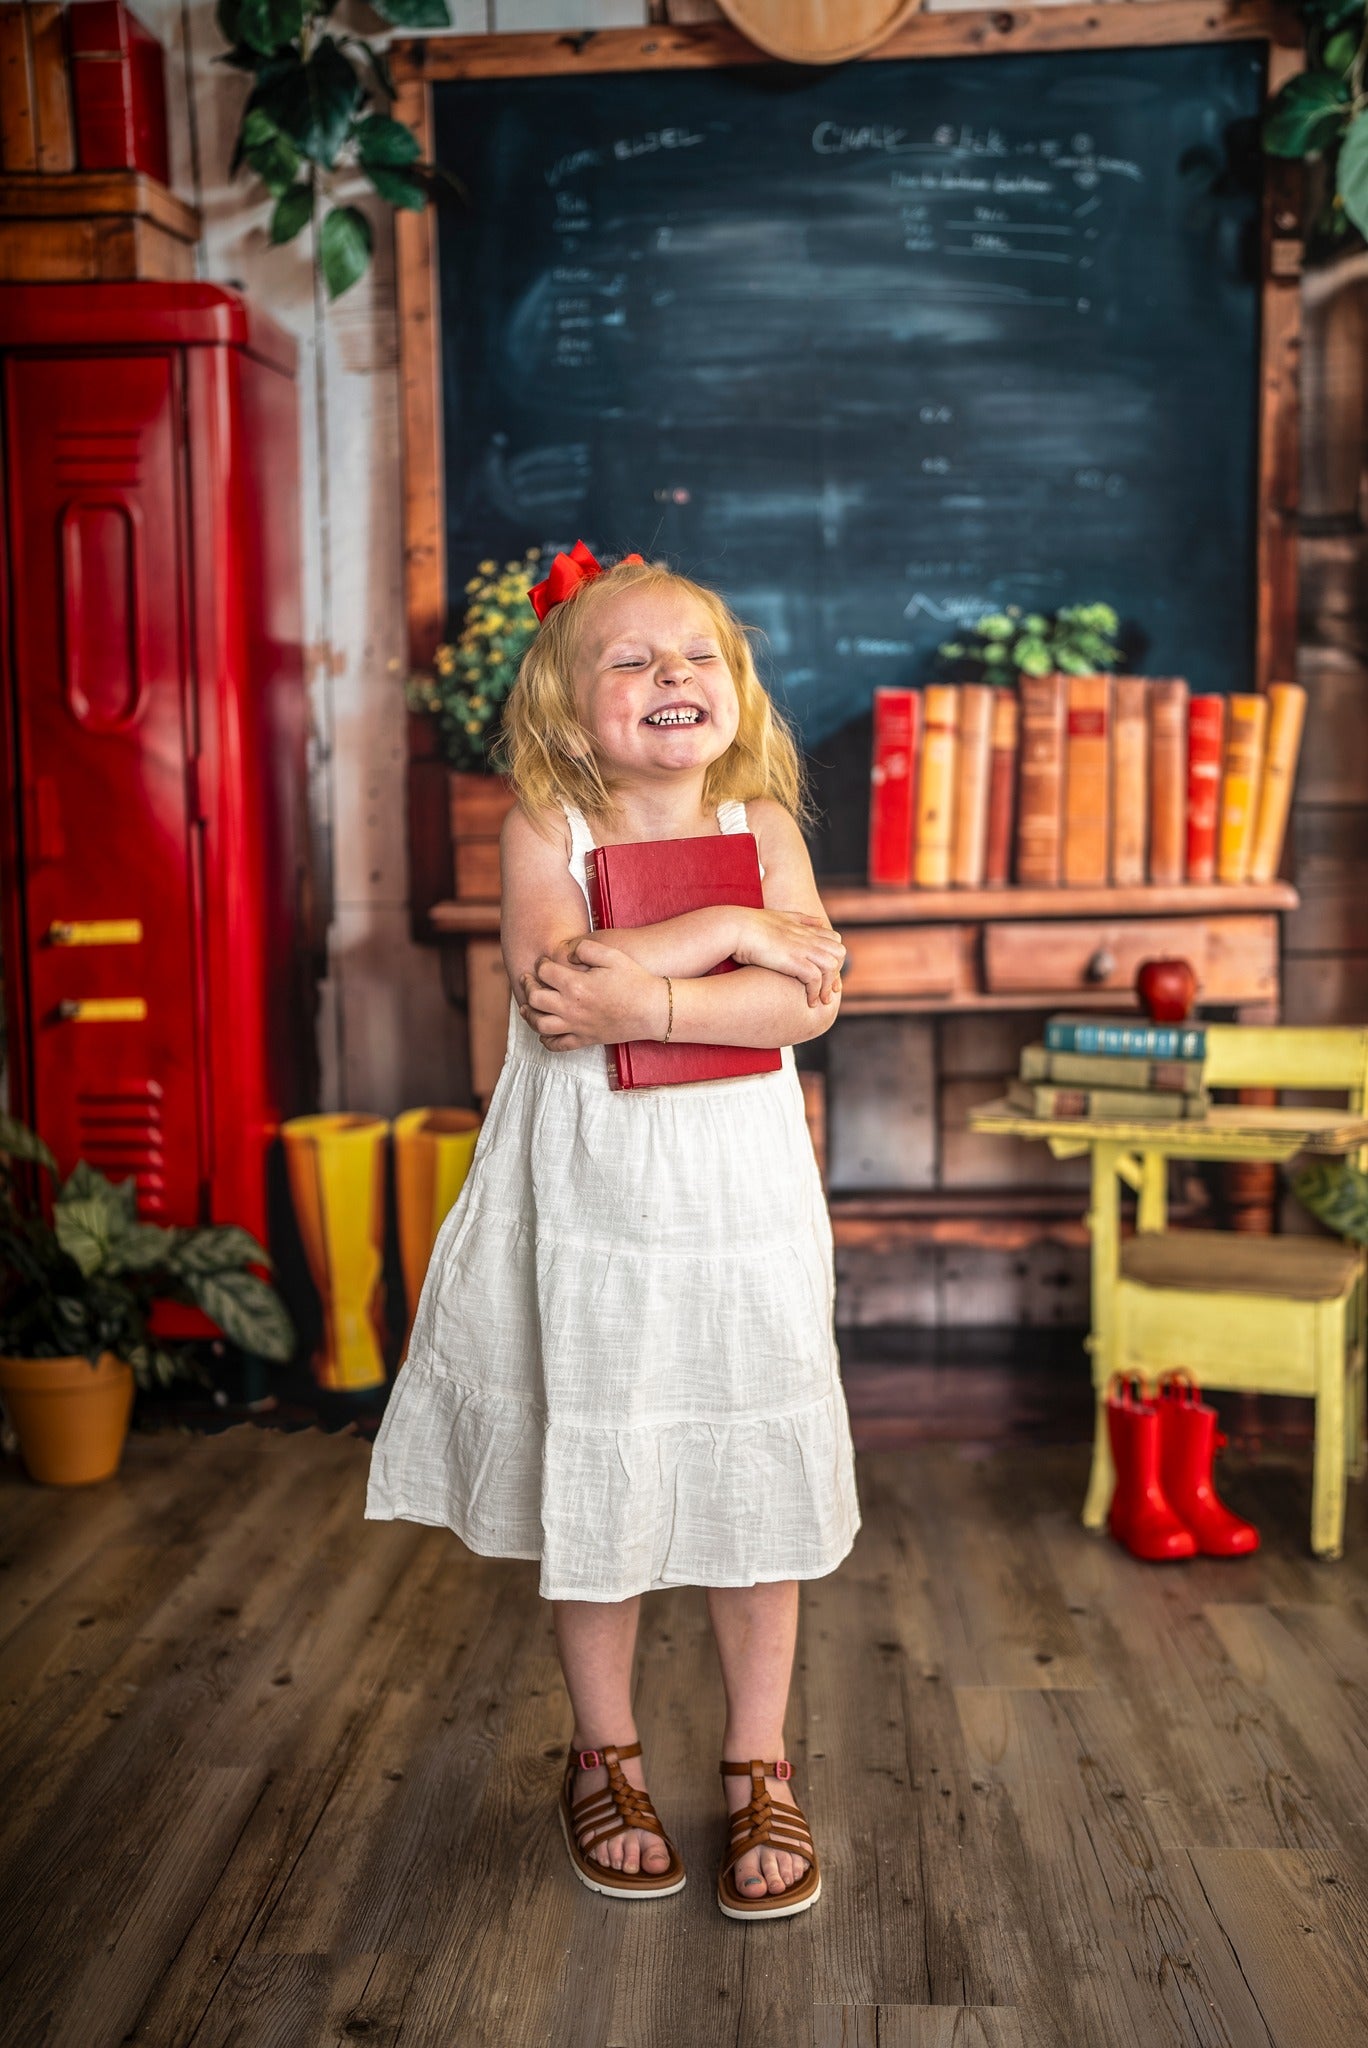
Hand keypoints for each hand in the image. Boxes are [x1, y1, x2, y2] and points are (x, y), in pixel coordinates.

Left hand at [519, 938, 667, 1049]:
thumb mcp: (612, 954)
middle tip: (529, 980)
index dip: (541, 964)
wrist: (652, 1010)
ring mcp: (577, 1026)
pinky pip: (558, 1045)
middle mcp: (572, 1008)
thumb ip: (585, 948)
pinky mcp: (585, 1040)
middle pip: (535, 999)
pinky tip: (544, 1032)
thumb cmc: (634, 980)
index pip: (544, 973)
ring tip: (527, 1007)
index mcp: (576, 985)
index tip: (545, 962)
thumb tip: (567, 953)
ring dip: (529, 1015)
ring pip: (540, 1025)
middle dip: (528, 987)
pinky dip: (546, 1040)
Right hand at [731, 907, 845, 1005]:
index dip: (835, 958)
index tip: (829, 976)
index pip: (834, 940)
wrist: (735, 927)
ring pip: (831, 967)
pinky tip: (809, 1001)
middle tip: (828, 990)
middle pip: (839, 953)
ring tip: (819, 1000)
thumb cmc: (748, 925)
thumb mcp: (779, 917)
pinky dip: (815, 991)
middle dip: (836, 972)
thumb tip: (819, 921)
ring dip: (828, 986)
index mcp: (803, 927)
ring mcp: (801, 947)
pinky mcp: (793, 960)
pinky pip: (815, 978)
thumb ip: (801, 919)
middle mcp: (806, 937)